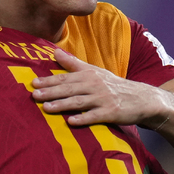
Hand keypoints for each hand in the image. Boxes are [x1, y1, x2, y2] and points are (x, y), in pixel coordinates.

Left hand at [31, 48, 166, 126]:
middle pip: (69, 89)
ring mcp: (103, 99)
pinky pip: (95, 116)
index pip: (65, 77)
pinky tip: (71, 122)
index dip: (49, 80)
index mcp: (89, 75)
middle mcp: (95, 85)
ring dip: (62, 105)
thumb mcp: (94, 71)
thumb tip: (55, 52)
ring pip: (79, 102)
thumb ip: (73, 63)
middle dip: (51, 91)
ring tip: (46, 108)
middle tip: (34, 95)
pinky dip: (83, 119)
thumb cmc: (113, 85)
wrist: (140, 98)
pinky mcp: (111, 113)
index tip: (33, 82)